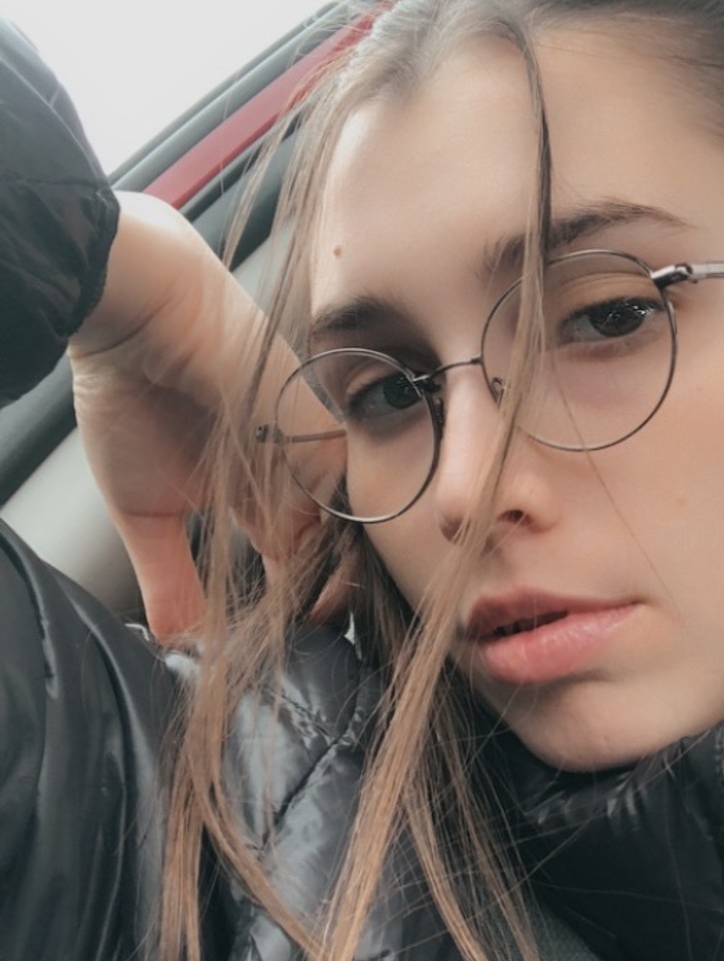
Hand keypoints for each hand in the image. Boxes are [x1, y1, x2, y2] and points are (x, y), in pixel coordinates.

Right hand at [69, 193, 338, 637]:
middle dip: (331, 603)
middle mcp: (295, 474)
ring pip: (351, 534)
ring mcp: (314, 454)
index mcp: (260, 491)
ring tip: (321, 621)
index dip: (300, 606)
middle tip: (316, 643)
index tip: (292, 647)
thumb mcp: (146, 512)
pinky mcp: (325, 433)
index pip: (299, 562)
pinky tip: (324, 581)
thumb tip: (177, 644)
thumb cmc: (134, 394)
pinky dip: (341, 548)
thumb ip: (170, 580)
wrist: (136, 313)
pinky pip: (352, 502)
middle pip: (337, 554)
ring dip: (341, 582)